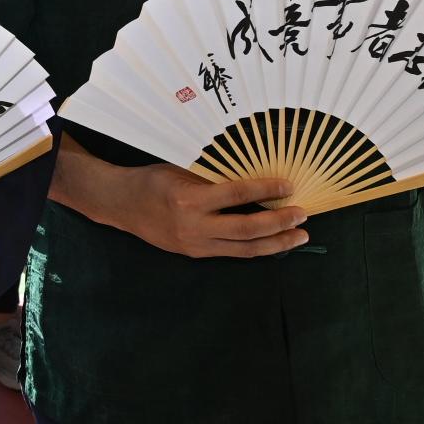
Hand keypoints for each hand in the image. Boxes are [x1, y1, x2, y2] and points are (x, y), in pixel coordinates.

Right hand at [52, 145, 308, 258]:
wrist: (121, 204)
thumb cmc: (152, 180)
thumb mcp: (182, 170)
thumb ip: (213, 178)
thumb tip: (253, 180)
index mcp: (190, 199)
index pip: (238, 195)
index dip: (266, 189)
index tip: (289, 185)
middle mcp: (194, 226)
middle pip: (247, 229)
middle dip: (279, 224)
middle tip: (303, 216)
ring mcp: (195, 244)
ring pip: (244, 249)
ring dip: (276, 243)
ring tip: (299, 236)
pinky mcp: (195, 253)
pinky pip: (231, 252)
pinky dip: (255, 247)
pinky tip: (272, 243)